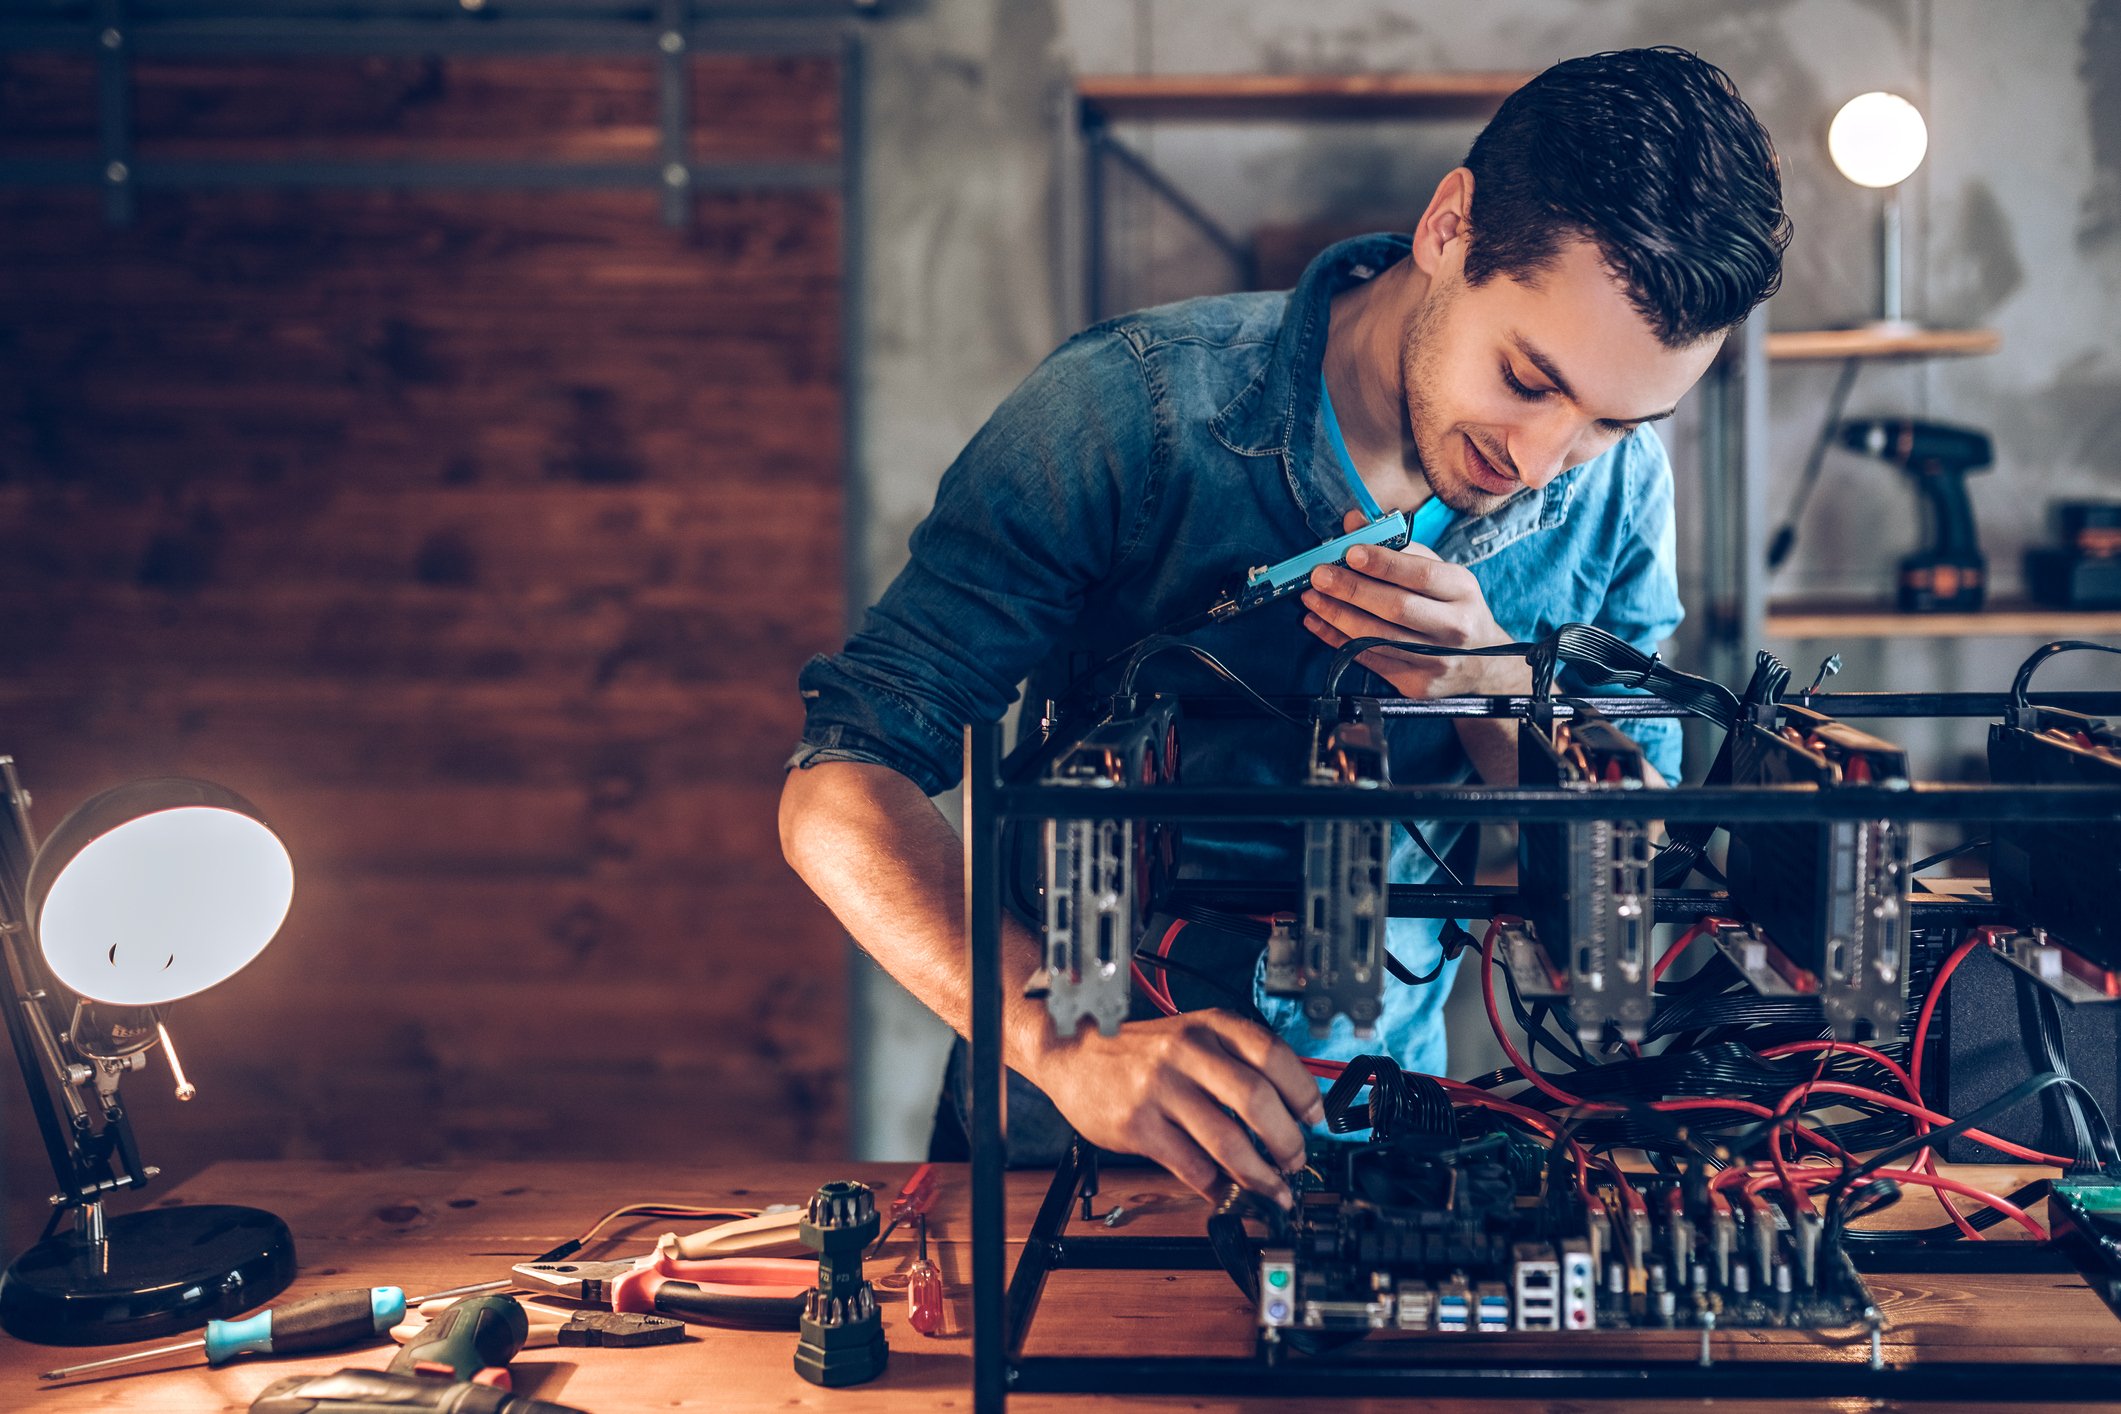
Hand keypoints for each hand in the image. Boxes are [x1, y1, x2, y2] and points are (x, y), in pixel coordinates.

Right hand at [1024, 1010, 1324, 1207]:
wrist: (1071, 1053)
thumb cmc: (1138, 1051)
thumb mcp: (1191, 1035)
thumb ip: (1235, 1061)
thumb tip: (1290, 1108)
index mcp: (1210, 1026)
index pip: (1275, 1056)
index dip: (1304, 1094)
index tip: (1315, 1120)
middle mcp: (1188, 1052)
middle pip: (1258, 1101)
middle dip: (1287, 1142)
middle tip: (1294, 1161)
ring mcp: (1161, 1089)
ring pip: (1228, 1141)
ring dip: (1259, 1175)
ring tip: (1270, 1188)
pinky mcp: (1138, 1125)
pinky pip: (1191, 1165)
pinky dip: (1217, 1185)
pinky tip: (1224, 1190)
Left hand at [1301, 509, 1531, 698]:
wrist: (1481, 665)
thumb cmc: (1451, 607)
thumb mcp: (1437, 571)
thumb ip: (1397, 546)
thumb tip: (1353, 522)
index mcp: (1462, 590)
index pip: (1421, 574)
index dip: (1383, 563)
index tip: (1350, 552)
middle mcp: (1454, 626)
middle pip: (1396, 608)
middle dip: (1351, 590)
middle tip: (1319, 575)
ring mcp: (1436, 659)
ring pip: (1378, 638)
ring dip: (1337, 617)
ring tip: (1311, 598)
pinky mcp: (1416, 683)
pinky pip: (1369, 660)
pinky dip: (1337, 640)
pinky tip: (1317, 623)